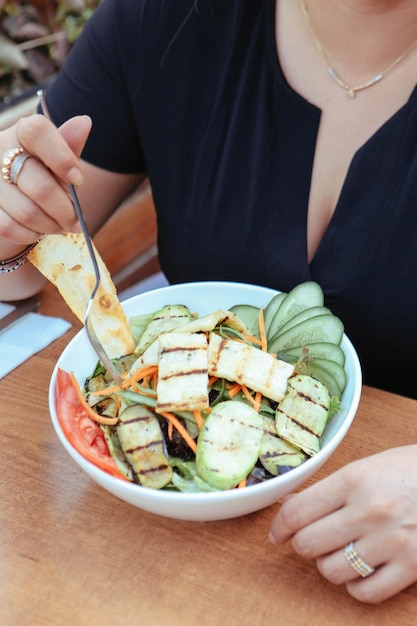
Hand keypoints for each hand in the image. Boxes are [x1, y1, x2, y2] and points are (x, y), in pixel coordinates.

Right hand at [0, 114, 90, 248]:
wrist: (12, 208)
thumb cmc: (42, 179)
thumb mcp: (59, 164)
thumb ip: (69, 148)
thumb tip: (84, 122)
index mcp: (22, 132)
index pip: (38, 132)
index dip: (62, 158)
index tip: (78, 180)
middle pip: (41, 186)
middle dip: (66, 211)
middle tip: (75, 221)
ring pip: (28, 212)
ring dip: (51, 226)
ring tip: (58, 225)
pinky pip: (10, 227)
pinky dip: (30, 234)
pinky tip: (37, 230)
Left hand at [269, 445, 416, 603]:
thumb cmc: (411, 470)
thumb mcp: (367, 466)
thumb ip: (329, 487)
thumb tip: (289, 502)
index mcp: (354, 480)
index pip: (297, 511)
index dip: (279, 526)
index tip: (277, 533)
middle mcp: (369, 511)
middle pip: (308, 544)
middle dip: (303, 544)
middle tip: (310, 540)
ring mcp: (391, 541)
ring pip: (331, 571)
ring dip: (329, 565)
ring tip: (340, 552)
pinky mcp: (411, 567)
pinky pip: (365, 592)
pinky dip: (356, 586)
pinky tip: (361, 571)